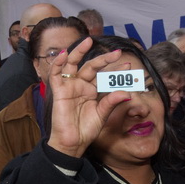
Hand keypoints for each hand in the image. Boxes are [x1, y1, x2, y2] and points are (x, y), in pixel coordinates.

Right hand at [47, 37, 130, 157]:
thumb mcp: (102, 114)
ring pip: (72, 64)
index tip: (129, 67)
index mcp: (92, 91)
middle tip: (117, 53)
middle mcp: (81, 86)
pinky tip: (63, 55)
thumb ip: (112, 101)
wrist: (73, 142)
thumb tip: (127, 92)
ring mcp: (69, 87)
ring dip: (79, 52)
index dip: (116, 71)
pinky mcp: (58, 91)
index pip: (104, 76)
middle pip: (91, 67)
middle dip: (104, 59)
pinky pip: (55, 74)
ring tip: (88, 41)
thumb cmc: (86, 130)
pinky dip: (57, 63)